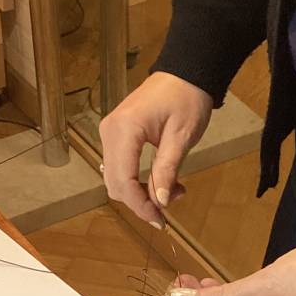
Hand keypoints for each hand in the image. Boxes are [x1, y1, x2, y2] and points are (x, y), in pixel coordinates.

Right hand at [99, 73, 213, 226]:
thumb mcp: (181, 137)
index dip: (141, 206)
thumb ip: (167, 170)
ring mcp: (110, 133)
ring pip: (117, 179)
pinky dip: (138, 181)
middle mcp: (110, 132)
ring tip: (174, 190)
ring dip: (141, 193)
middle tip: (170, 208)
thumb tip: (160, 203)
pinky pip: (121, 168)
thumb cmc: (186, 99)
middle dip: (141, 202)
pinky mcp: (115, 136)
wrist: (184, 74)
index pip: (124, 181)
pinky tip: (162, 181)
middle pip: (115, 184)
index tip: (160, 221)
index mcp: (125, 130)